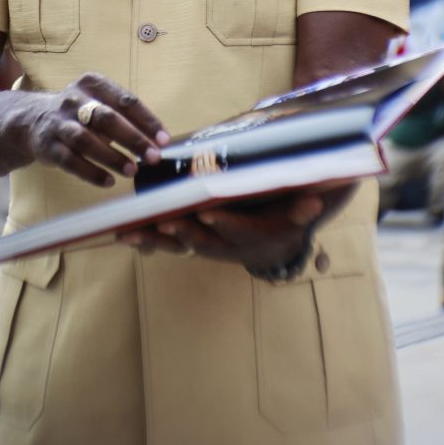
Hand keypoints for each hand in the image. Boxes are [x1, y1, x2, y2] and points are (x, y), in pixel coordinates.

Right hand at [25, 73, 169, 187]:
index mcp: (93, 84)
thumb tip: (158, 141)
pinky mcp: (47, 145)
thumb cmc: (79, 113)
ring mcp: (59, 122)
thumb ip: (125, 117)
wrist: (32, 119)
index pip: (126, 101)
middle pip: (107, 119)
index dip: (147, 121)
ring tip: (132, 170)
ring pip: (86, 140)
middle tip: (153, 156)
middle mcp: (75, 100)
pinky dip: (90, 172)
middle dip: (133, 139)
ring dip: (112, 157)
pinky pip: (70, 161)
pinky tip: (108, 180)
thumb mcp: (99, 104)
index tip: (164, 139)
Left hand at [118, 183, 356, 266]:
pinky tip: (123, 235)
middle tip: (161, 222)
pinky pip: (167, 245)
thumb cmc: (285, 220)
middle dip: (180, 232)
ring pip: (177, 245)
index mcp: (251, 234)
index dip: (223, 222)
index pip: (237, 228)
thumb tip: (319, 197)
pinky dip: (147, 241)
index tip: (208, 212)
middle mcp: (226, 246)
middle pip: (200, 240)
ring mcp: (207, 247)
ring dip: (154, 240)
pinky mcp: (192, 244)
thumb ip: (305, 207)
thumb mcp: (299, 215)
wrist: (275, 247)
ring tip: (128, 234)